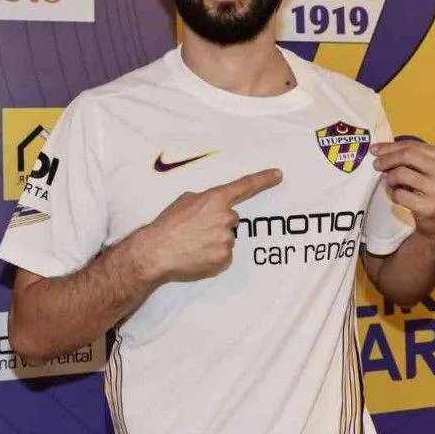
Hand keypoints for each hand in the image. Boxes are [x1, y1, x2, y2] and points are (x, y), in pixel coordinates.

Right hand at [135, 169, 281, 282]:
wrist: (156, 252)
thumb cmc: (168, 225)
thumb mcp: (185, 201)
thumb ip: (205, 201)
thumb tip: (211, 207)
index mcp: (215, 199)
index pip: (244, 186)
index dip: (263, 180)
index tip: (278, 175)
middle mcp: (225, 217)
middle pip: (231, 219)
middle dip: (217, 224)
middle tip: (197, 230)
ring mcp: (227, 239)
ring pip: (227, 238)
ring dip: (214, 241)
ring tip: (193, 244)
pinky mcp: (225, 258)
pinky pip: (225, 256)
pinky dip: (213, 256)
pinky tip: (197, 255)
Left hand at [370, 140, 434, 244]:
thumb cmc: (431, 189)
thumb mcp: (428, 169)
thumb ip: (410, 158)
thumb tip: (379, 150)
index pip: (412, 146)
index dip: (391, 146)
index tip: (375, 149)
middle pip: (407, 155)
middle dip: (387, 159)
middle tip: (376, 165)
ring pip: (401, 174)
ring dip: (390, 178)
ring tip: (391, 183)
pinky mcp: (428, 207)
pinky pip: (400, 195)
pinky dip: (394, 195)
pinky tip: (399, 196)